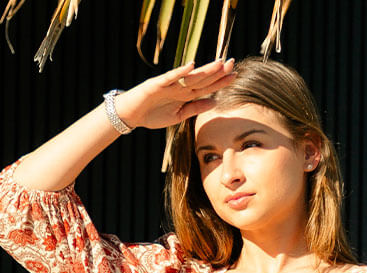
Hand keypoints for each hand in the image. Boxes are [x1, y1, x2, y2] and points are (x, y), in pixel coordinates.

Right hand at [117, 58, 235, 130]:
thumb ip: (195, 108)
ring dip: (205, 70)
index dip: (220, 82)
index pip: (207, 87)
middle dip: (217, 72)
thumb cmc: (154, 114)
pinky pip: (171, 77)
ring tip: (219, 63)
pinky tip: (191, 66)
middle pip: (202, 79)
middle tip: (232, 63)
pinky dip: (181, 72)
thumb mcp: (179, 116)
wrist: (132, 115)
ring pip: (191, 76)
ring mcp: (170, 84)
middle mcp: (180, 87)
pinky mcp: (157, 84)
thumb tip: (215, 102)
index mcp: (186, 95)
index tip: (234, 75)